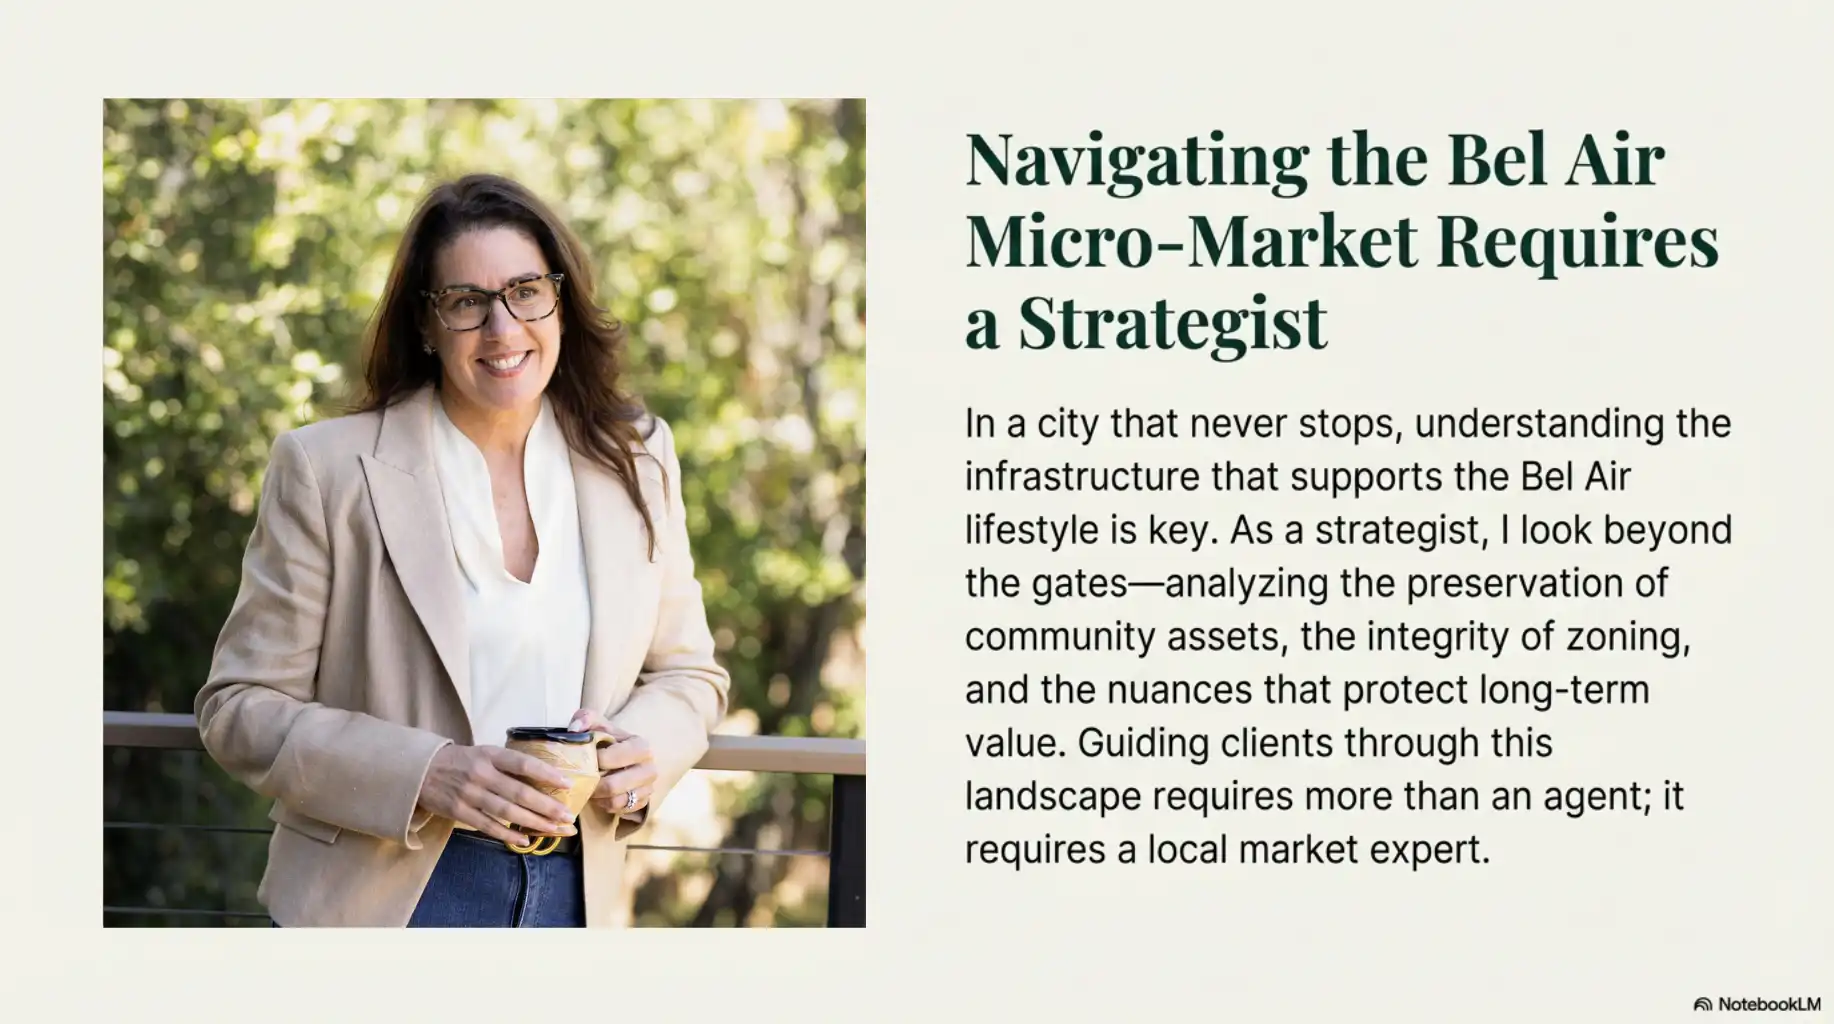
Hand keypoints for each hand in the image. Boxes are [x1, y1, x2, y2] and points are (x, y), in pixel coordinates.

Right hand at [416, 744, 578, 845]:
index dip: (547, 774)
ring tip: (553, 829)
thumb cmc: (460, 761)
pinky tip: (525, 841)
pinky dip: (507, 834)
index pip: (523, 763)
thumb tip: (542, 779)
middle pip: (519, 792)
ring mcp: (469, 794)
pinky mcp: (458, 812)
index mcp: (490, 755)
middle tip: (567, 815)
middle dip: (547, 806)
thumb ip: (507, 765)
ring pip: (507, 811)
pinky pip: (488, 826)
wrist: (420, 770)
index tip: (567, 783)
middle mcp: (481, 773)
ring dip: (533, 822)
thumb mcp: (483, 753)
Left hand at [568, 709, 657, 816]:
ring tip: (588, 788)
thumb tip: (574, 729)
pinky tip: (599, 796)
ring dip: (597, 798)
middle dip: (591, 785)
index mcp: (640, 746)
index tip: (581, 760)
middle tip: (580, 780)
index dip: (589, 762)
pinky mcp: (644, 802)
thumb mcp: (597, 724)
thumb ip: (585, 719)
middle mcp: (650, 768)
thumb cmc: (608, 740)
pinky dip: (606, 805)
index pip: (608, 759)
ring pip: (616, 801)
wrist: (624, 755)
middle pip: (612, 785)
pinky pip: (620, 810)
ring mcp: (649, 788)